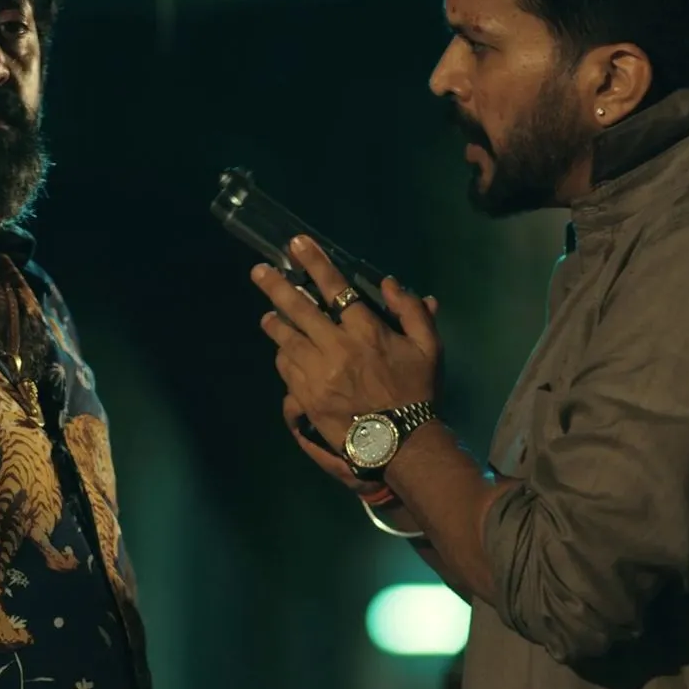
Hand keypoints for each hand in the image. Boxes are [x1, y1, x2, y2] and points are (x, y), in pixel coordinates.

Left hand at [253, 235, 442, 460]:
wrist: (401, 443)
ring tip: (267, 315)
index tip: (296, 244)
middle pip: (298, 309)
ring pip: (286, 340)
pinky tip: (284, 352)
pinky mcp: (307, 397)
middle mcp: (336, 348)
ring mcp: (318, 374)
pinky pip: (286, 369)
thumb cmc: (417, 392)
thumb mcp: (429, 347)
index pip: (335, 288)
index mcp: (366, 331)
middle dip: (275, 286)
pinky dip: (284, 356)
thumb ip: (413, 310)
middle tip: (259, 271)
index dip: (315, 263)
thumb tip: (389, 283)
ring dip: (274, 323)